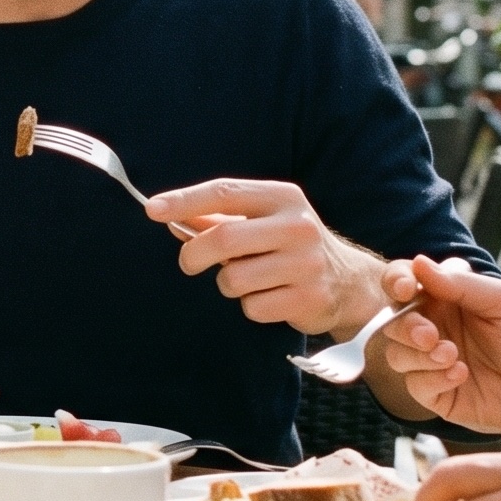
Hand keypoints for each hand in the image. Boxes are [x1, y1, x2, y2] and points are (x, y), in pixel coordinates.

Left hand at [146, 178, 387, 335]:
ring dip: (228, 283)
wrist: (349, 282)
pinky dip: (251, 306)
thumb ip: (217, 219)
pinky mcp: (309, 298)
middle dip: (194, 254)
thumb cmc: (290, 246)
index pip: (224, 193)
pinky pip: (253, 307)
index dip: (184, 201)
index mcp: (283, 198)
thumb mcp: (262, 221)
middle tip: (189, 263)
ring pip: (234, 278)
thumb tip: (170, 219)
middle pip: (223, 238)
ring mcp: (306, 264)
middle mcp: (298, 226)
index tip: (151, 209)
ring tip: (249, 279)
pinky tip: (270, 297)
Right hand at [374, 255, 500, 438]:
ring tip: (453, 356)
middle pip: (392, 321)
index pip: (404, 283)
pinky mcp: (437, 393)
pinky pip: (414, 384)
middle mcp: (433, 328)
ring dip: (419, 355)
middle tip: (430, 335)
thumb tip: (418, 263)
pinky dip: (433, 378)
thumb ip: (461, 284)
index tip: (405, 288)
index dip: (396, 282)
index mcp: (445, 299)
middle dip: (405, 327)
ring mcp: (431, 362)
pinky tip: (461, 375)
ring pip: (396, 354)